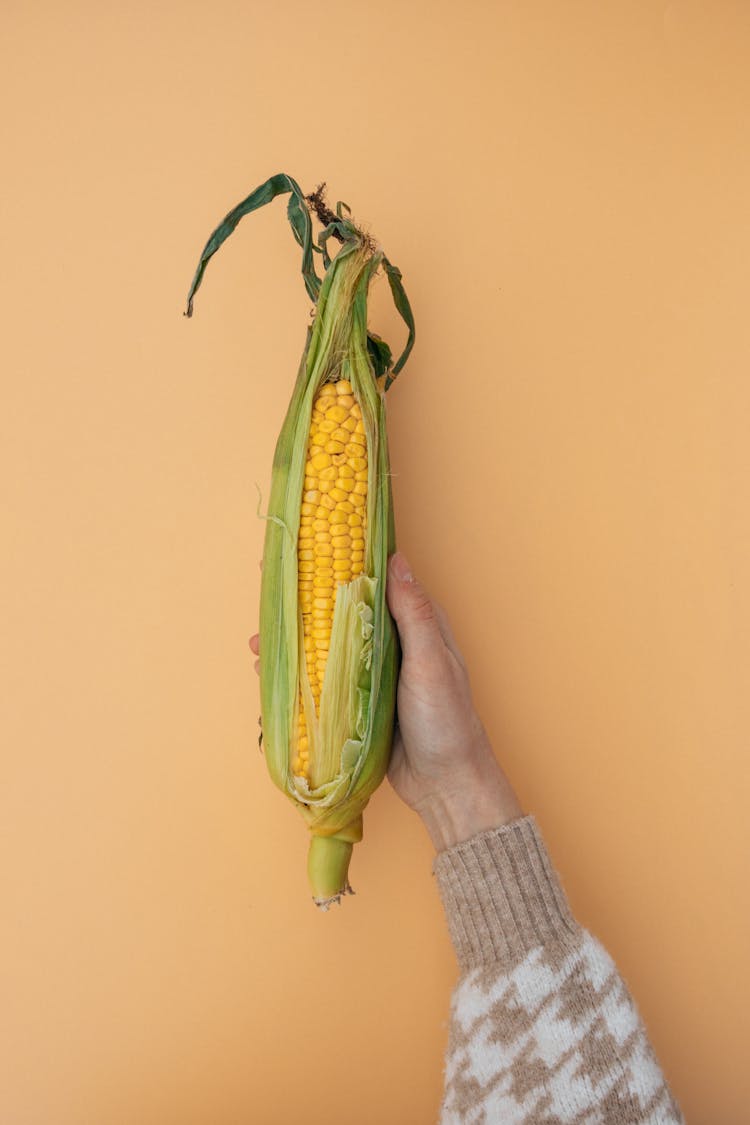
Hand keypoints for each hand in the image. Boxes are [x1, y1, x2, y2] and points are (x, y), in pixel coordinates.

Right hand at [248, 551, 522, 852]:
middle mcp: (392, 643)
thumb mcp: (432, 663)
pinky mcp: (358, 703)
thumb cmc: (448, 720)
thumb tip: (396, 560)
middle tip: (266, 591)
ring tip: (256, 643)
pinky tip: (270, 679)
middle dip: (303, 602)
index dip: (342, 560)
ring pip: (326, 646)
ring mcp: (372, 674)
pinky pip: (322, 682)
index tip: (306, 547)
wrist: (446, 784)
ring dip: (292, 642)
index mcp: (415, 624)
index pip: (374, 580)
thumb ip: (413, 615)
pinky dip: (295, 676)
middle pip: (341, 611)